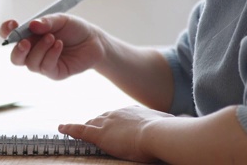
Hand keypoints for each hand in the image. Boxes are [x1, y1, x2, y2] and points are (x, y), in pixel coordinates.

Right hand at [0, 14, 104, 79]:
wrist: (94, 41)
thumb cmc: (75, 29)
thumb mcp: (61, 20)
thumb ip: (47, 22)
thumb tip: (32, 26)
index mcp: (30, 36)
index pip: (10, 36)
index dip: (6, 31)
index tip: (12, 24)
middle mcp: (33, 51)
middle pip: (15, 58)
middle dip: (18, 50)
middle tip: (26, 41)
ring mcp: (43, 63)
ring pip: (30, 64)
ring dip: (40, 49)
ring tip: (53, 38)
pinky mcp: (54, 72)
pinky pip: (45, 67)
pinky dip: (51, 55)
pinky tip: (59, 45)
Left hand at [58, 105, 172, 162]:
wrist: (158, 134)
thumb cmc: (168, 132)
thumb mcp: (172, 124)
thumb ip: (175, 122)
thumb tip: (185, 121)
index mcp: (134, 111)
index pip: (120, 115)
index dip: (114, 120)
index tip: (113, 124)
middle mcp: (118, 113)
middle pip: (104, 118)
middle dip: (98, 123)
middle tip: (92, 128)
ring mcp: (108, 122)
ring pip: (92, 124)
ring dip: (85, 127)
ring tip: (76, 129)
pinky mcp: (100, 135)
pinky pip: (80, 130)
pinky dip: (70, 129)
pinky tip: (61, 128)